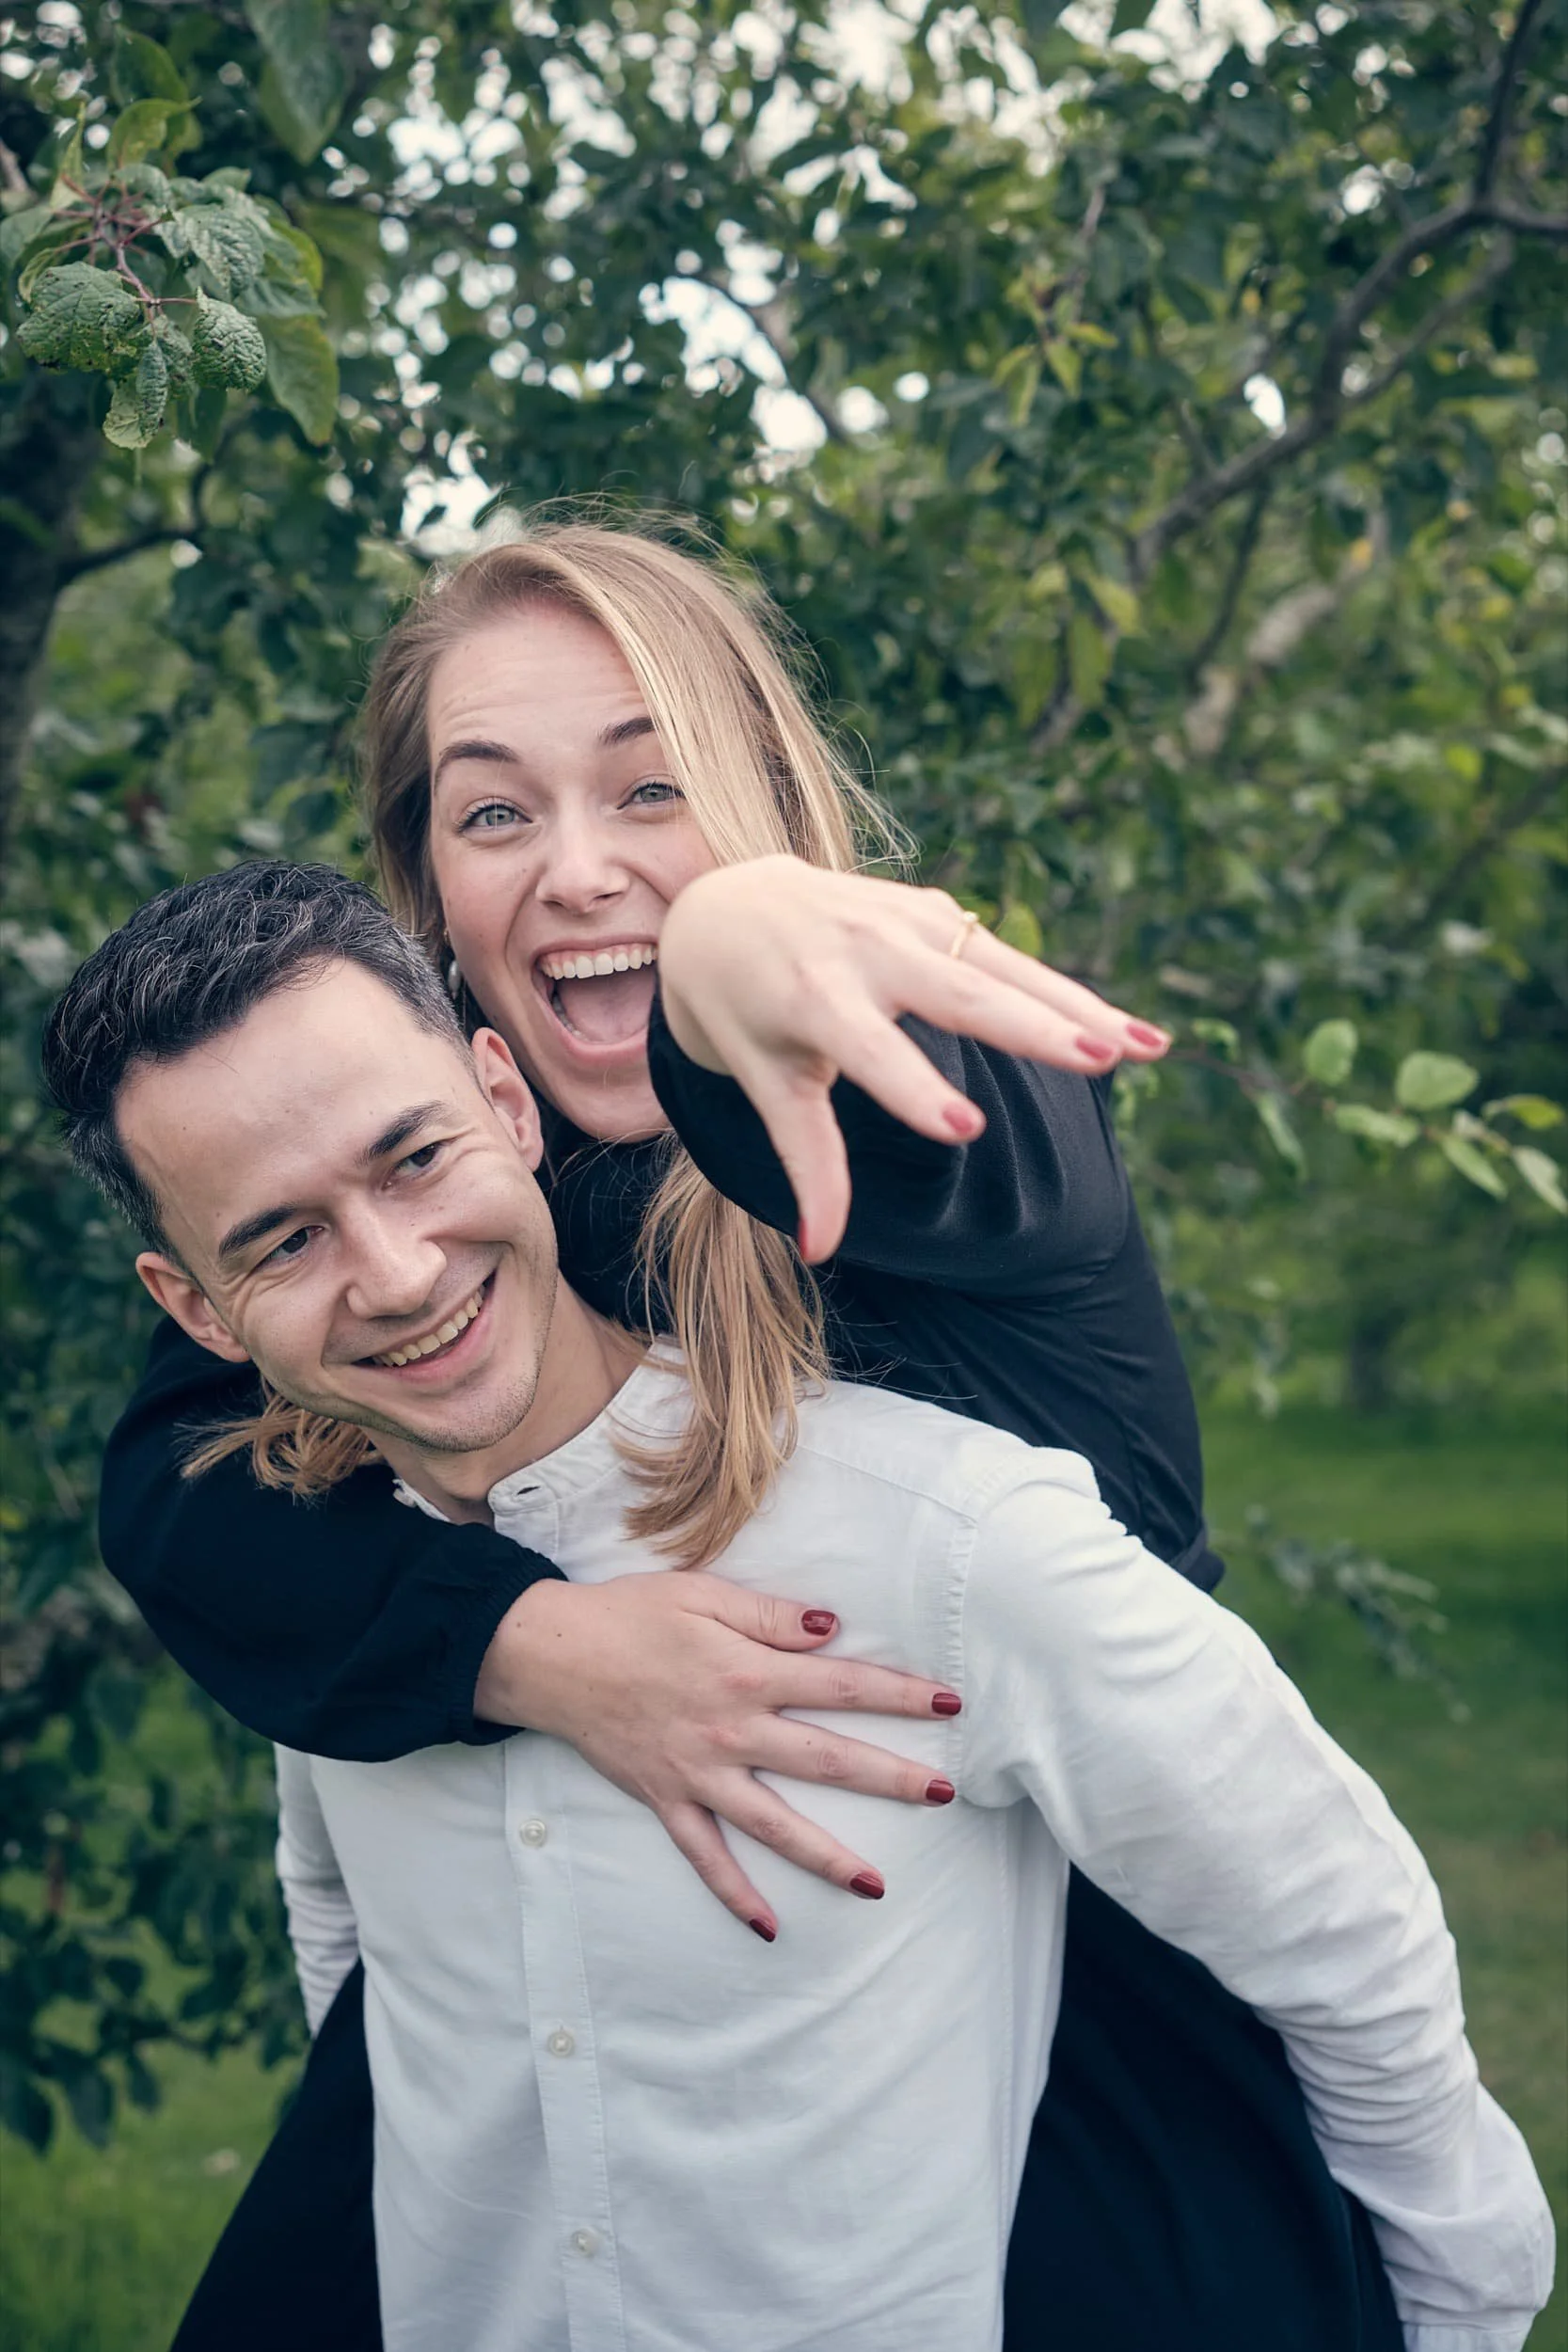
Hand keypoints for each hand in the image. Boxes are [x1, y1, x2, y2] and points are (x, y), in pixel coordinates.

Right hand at [475, 1572, 960, 1938]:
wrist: (552, 1655)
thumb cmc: (630, 1615)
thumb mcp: (704, 1595)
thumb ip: (771, 1617)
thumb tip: (832, 1629)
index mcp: (747, 1671)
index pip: (840, 1686)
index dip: (898, 1694)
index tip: (949, 1704)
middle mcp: (732, 1729)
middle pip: (825, 1760)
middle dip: (888, 1777)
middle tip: (942, 1796)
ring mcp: (700, 1773)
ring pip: (775, 1824)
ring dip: (827, 1855)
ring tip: (876, 1885)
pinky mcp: (667, 1799)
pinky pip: (706, 1857)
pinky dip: (735, 1894)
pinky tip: (769, 1926)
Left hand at [657, 856, 1169, 1258]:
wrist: (730, 910)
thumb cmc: (744, 1016)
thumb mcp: (763, 1085)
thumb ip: (805, 1162)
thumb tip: (817, 1251)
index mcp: (812, 999)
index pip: (869, 1050)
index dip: (914, 1090)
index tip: (965, 1129)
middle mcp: (864, 950)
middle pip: (960, 995)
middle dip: (1033, 1028)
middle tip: (1100, 1061)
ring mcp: (906, 921)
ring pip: (1005, 967)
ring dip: (1080, 1006)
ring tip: (1149, 1048)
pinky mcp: (935, 911)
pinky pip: (1009, 957)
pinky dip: (1067, 991)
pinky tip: (1123, 1030)